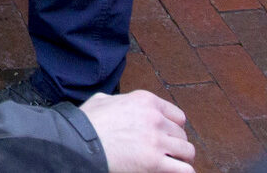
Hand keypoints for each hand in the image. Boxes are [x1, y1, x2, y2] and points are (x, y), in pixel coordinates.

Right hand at [79, 91, 194, 172]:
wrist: (78, 143)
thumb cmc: (86, 123)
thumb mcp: (102, 100)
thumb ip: (117, 101)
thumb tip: (116, 103)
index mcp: (145, 101)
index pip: (178, 116)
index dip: (173, 128)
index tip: (166, 136)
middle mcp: (155, 118)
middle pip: (182, 135)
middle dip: (175, 145)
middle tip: (165, 153)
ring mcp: (156, 140)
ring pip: (187, 151)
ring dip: (180, 159)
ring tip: (170, 164)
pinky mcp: (154, 162)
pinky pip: (184, 170)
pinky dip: (182, 172)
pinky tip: (172, 172)